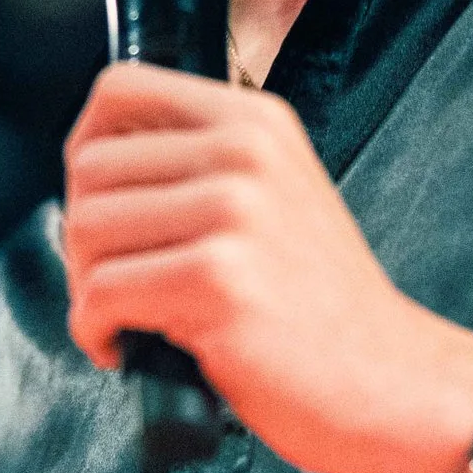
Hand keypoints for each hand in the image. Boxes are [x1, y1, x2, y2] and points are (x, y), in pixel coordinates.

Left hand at [61, 61, 472, 472]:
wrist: (392, 381)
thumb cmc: (324, 311)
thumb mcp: (275, 201)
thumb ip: (202, 170)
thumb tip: (96, 172)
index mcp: (256, 123)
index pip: (120, 91)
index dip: (84, 149)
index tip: (95, 205)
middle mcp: (245, 153)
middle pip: (90, 167)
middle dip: (80, 238)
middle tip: (110, 285)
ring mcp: (233, 213)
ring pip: (86, 229)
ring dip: (86, 287)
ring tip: (122, 319)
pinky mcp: (216, 280)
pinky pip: (102, 293)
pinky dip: (94, 331)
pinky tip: (125, 348)